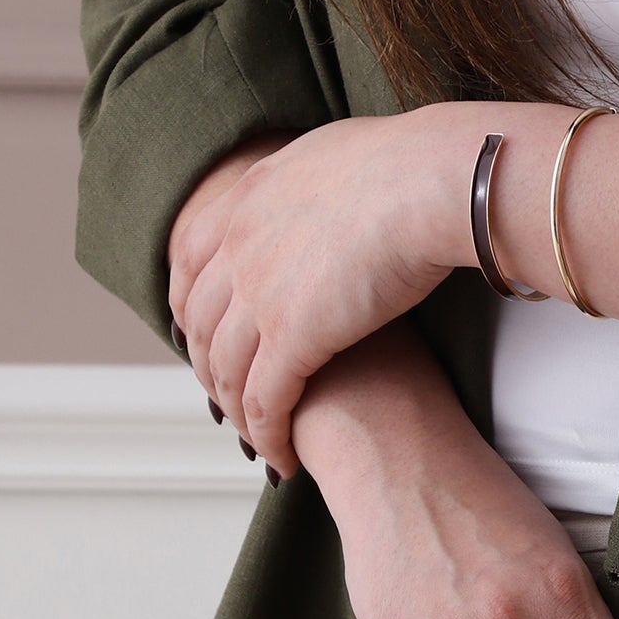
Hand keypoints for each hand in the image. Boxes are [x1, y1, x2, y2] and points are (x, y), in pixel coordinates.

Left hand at [169, 104, 549, 476]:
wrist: (428, 181)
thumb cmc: (411, 167)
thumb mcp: (338, 158)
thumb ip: (317, 186)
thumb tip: (335, 190)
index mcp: (245, 199)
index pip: (189, 262)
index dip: (191, 308)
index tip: (206, 337)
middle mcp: (237, 246)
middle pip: (198, 324)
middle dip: (209, 372)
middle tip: (231, 403)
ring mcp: (258, 293)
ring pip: (226, 372)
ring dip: (240, 415)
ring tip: (261, 442)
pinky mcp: (292, 338)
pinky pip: (264, 401)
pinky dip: (269, 436)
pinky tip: (284, 460)